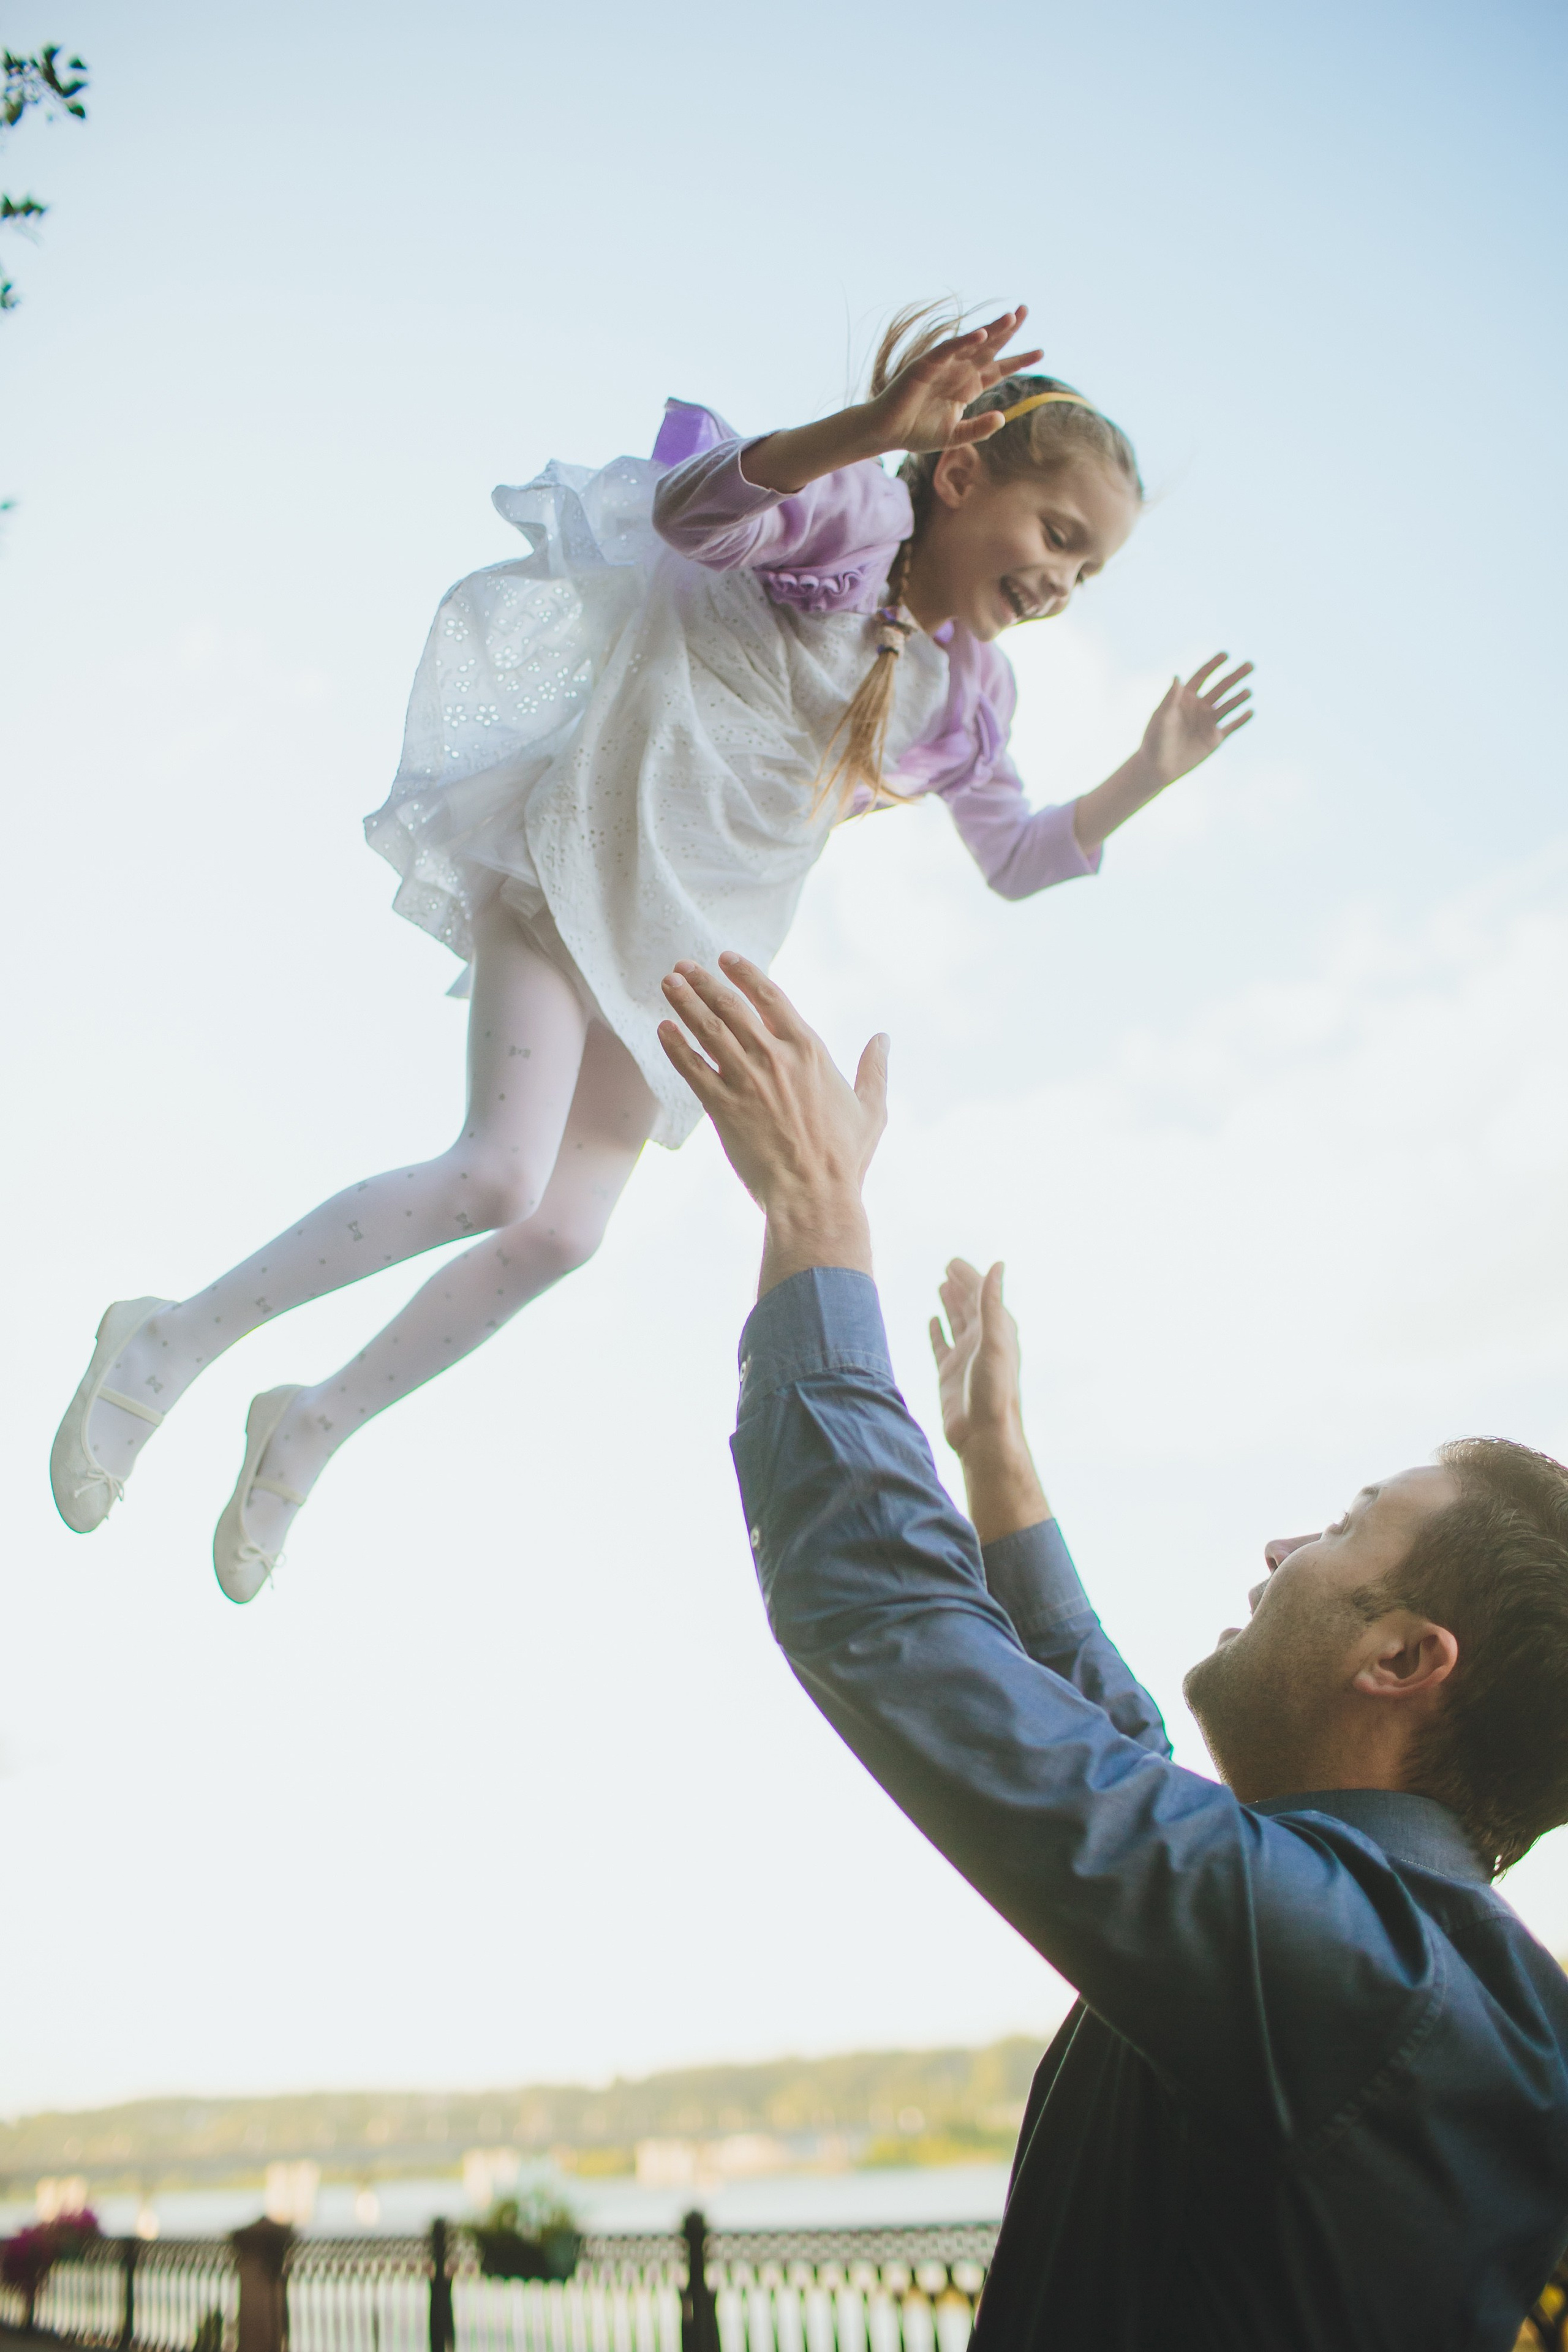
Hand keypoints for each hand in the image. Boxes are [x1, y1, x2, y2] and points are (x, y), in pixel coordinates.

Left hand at [658, 953, 884, 1291]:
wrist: (814, 1194)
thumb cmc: (845, 1157)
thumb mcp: (871, 1108)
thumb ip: (873, 1069)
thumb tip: (883, 1039)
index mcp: (809, 1050)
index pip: (770, 997)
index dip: (745, 973)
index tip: (726, 958)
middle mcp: (774, 1057)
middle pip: (732, 1007)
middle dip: (705, 982)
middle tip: (683, 966)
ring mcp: (746, 1080)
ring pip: (708, 1030)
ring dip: (685, 1003)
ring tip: (668, 983)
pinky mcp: (723, 1107)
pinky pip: (693, 1069)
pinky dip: (676, 1047)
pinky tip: (663, 1029)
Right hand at [863, 306, 1044, 457]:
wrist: (887, 432)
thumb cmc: (917, 433)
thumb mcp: (955, 436)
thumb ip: (978, 429)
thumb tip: (1003, 418)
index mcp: (967, 386)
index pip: (998, 369)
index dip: (1018, 360)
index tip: (1041, 352)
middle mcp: (958, 371)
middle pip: (989, 347)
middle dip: (1008, 330)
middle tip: (1026, 311)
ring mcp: (943, 366)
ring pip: (971, 344)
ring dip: (991, 330)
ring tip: (1011, 317)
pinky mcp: (925, 365)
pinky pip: (947, 351)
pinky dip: (963, 342)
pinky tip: (980, 334)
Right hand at [929, 1258, 1049, 1541]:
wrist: (983, 1435)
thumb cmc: (994, 1391)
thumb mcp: (994, 1341)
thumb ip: (992, 1303)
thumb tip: (998, 1265)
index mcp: (996, 1331)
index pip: (982, 1295)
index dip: (969, 1277)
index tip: (953, 1262)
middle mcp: (981, 1342)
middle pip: (970, 1306)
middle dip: (960, 1286)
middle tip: (948, 1267)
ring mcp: (965, 1358)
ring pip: (956, 1324)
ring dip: (950, 1304)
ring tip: (941, 1285)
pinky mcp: (950, 1374)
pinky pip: (942, 1346)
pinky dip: (938, 1332)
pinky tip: (932, 1321)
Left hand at [1141, 654, 1253, 785]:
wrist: (1158, 768)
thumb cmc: (1155, 740)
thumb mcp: (1162, 717)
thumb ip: (1170, 697)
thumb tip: (1177, 676)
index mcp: (1185, 698)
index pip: (1202, 676)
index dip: (1213, 665)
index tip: (1225, 654)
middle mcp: (1199, 707)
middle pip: (1221, 687)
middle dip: (1235, 676)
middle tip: (1250, 665)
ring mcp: (1208, 722)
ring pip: (1228, 706)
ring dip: (1239, 698)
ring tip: (1248, 692)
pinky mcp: (1215, 739)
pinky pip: (1232, 727)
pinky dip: (1241, 720)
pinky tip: (1250, 711)